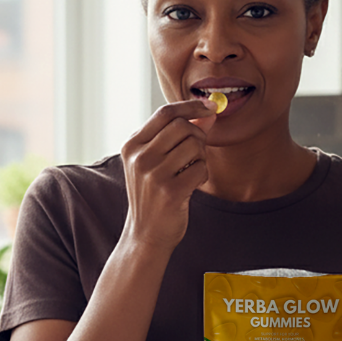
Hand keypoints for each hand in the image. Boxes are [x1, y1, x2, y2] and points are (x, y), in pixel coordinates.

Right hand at [119, 98, 216, 251]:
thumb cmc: (154, 195)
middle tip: (197, 152)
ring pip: (194, 145)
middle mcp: (139, 157)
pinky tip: (191, 185)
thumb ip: (179, 136)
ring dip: (201, 157)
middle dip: (198, 135)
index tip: (210, 106)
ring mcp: (153, 175)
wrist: (146, 234)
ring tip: (190, 171)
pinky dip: (202, 175)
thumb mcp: (158, 162)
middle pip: (182, 126)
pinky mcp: (170, 191)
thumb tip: (208, 113)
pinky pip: (200, 168)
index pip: (165, 113)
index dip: (191, 106)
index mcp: (132, 146)